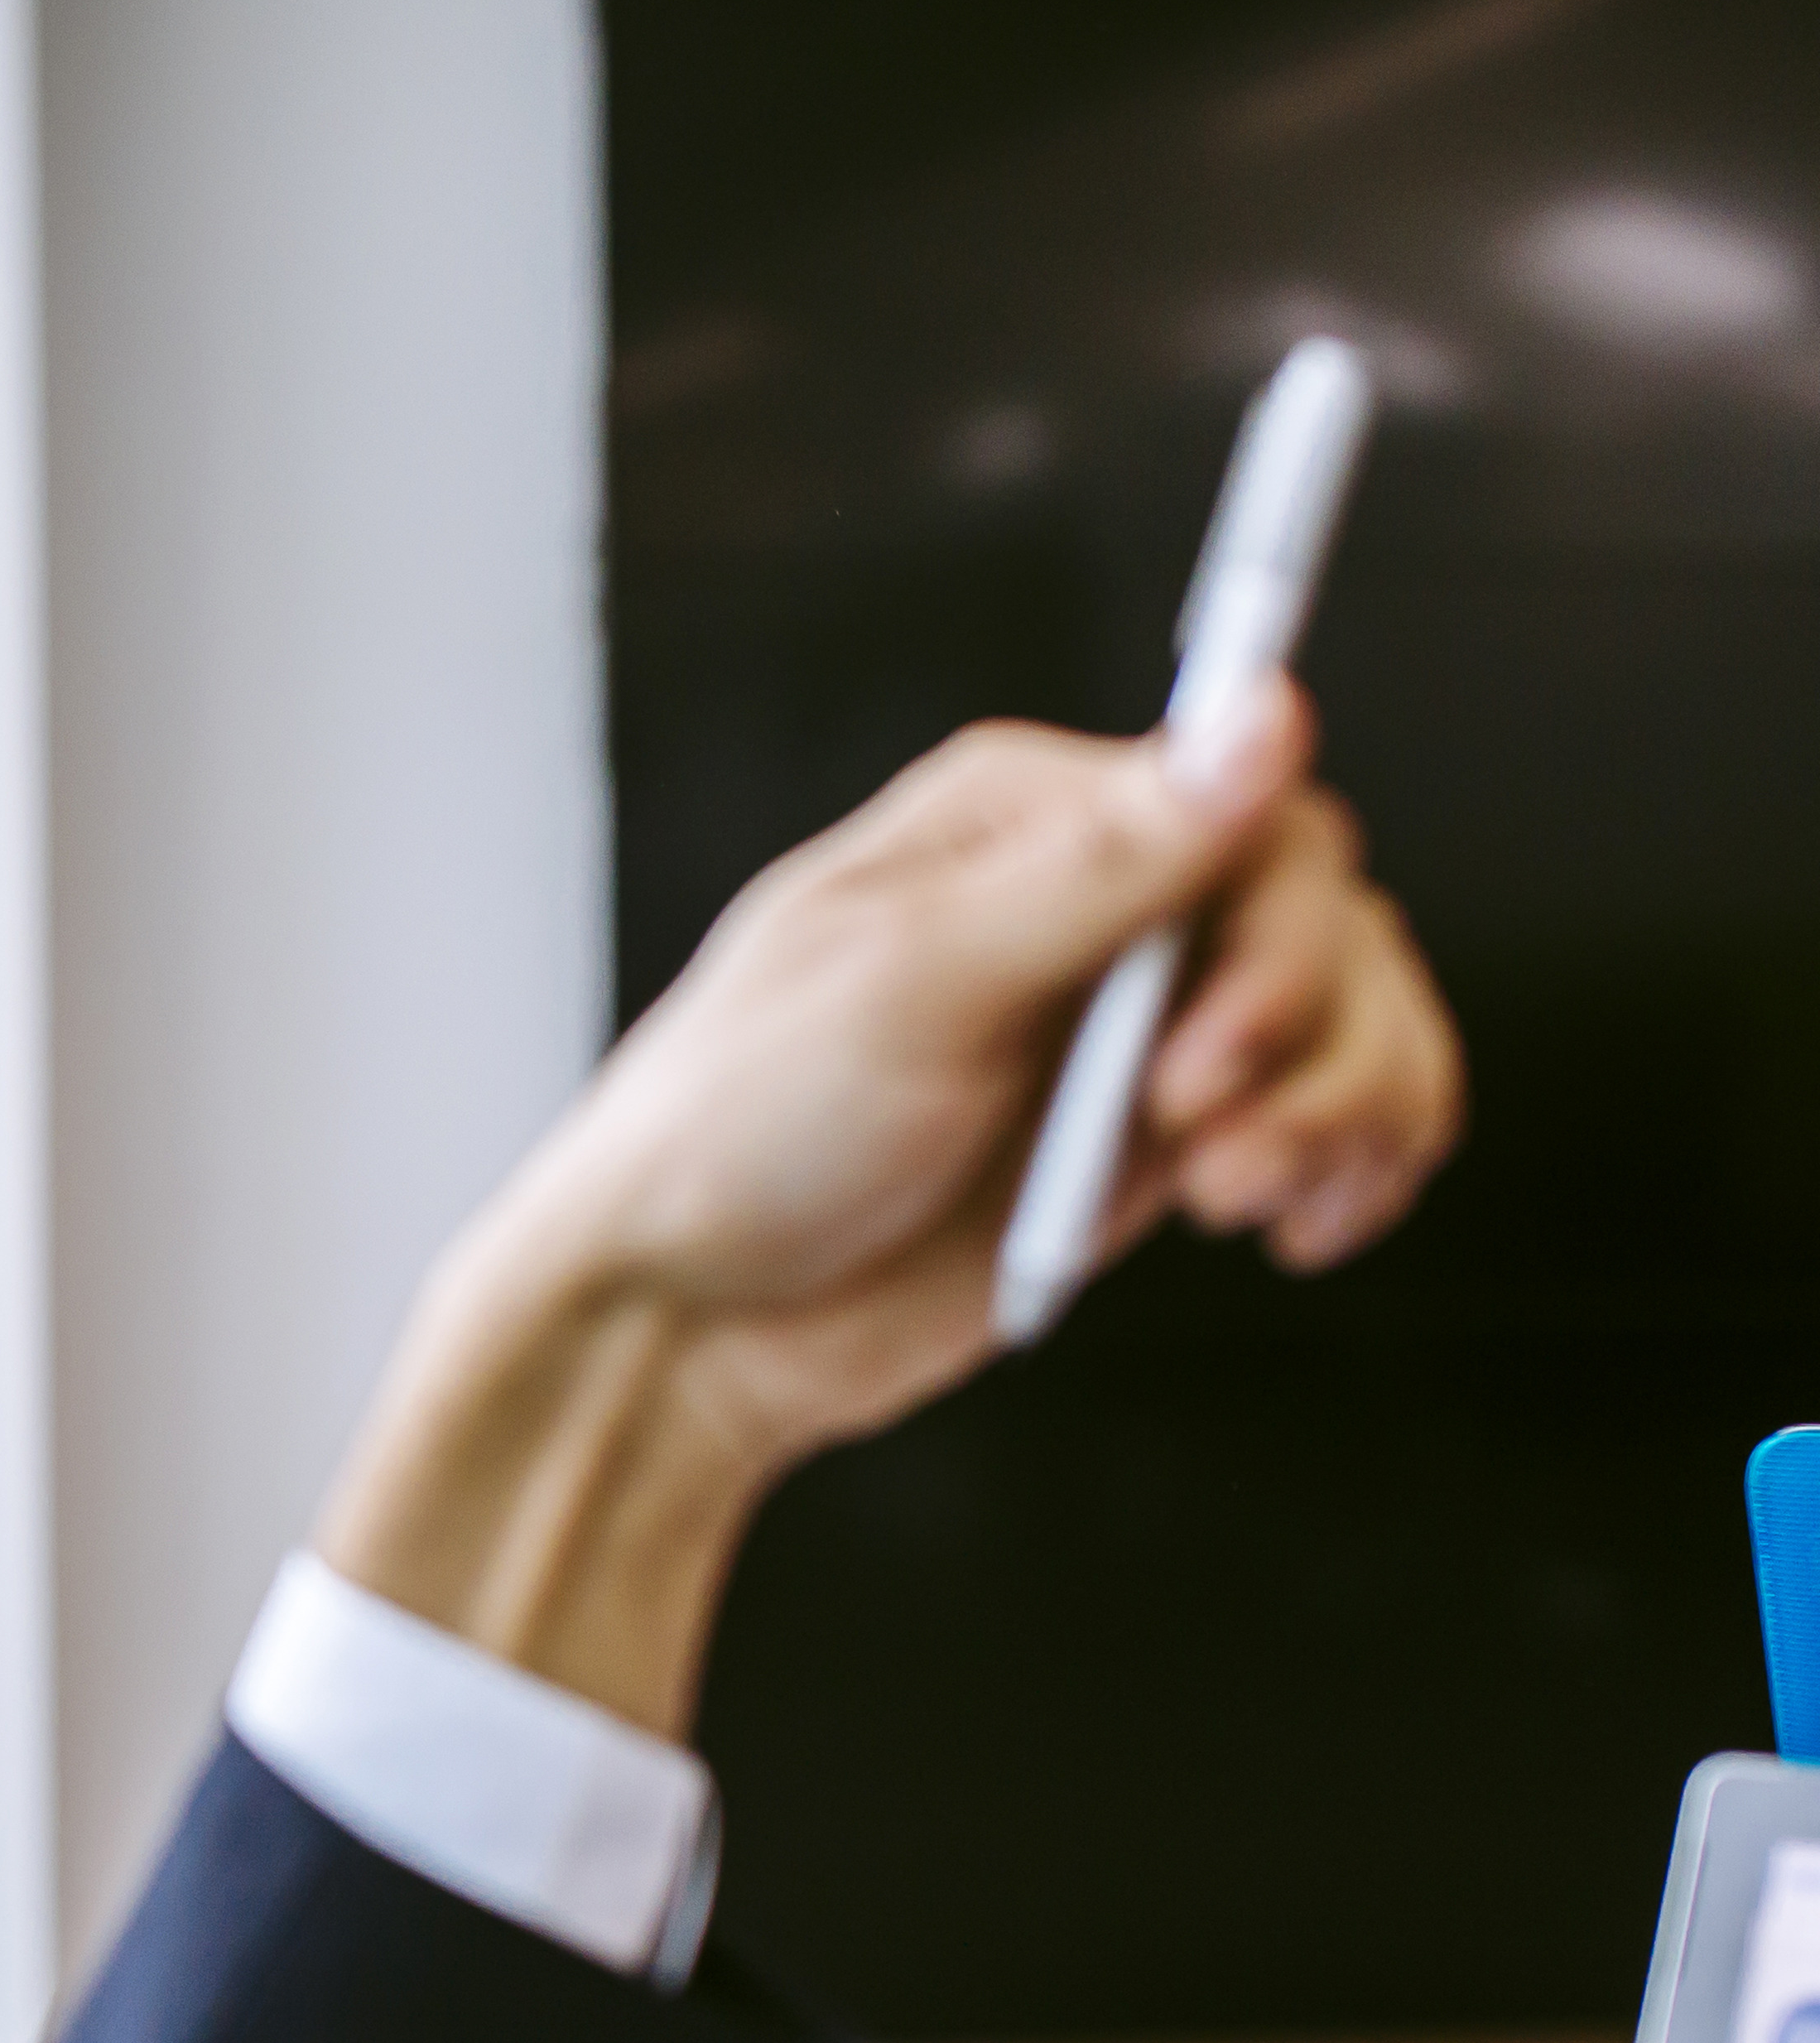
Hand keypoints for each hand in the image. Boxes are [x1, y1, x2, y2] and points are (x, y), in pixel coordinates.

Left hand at [317, 680, 1462, 1735]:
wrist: (686, 1322)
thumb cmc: (743, 1134)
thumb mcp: (907, 989)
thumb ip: (1096, 869)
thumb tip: (1260, 720)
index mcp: (1021, 821)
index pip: (1252, 809)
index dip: (1273, 937)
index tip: (1200, 1058)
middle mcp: (1095, 903)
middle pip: (1324, 916)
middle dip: (1307, 1044)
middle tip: (1203, 1151)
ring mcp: (1131, 1024)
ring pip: (1351, 1017)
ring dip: (1342, 1111)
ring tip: (1239, 1202)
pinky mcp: (1151, 1138)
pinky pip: (1328, 1113)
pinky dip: (1357, 1164)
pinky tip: (1308, 1227)